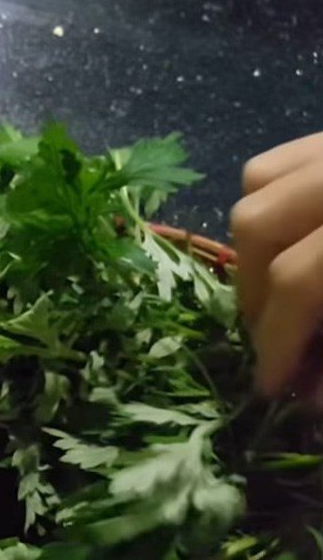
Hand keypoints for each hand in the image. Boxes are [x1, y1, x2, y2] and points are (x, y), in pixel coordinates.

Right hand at [231, 132, 322, 394]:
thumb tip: (306, 398)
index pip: (299, 279)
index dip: (278, 342)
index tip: (271, 386)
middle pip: (259, 224)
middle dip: (257, 296)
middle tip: (273, 340)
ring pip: (257, 186)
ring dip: (254, 250)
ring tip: (276, 291)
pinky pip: (278, 162)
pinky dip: (269, 205)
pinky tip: (290, 240)